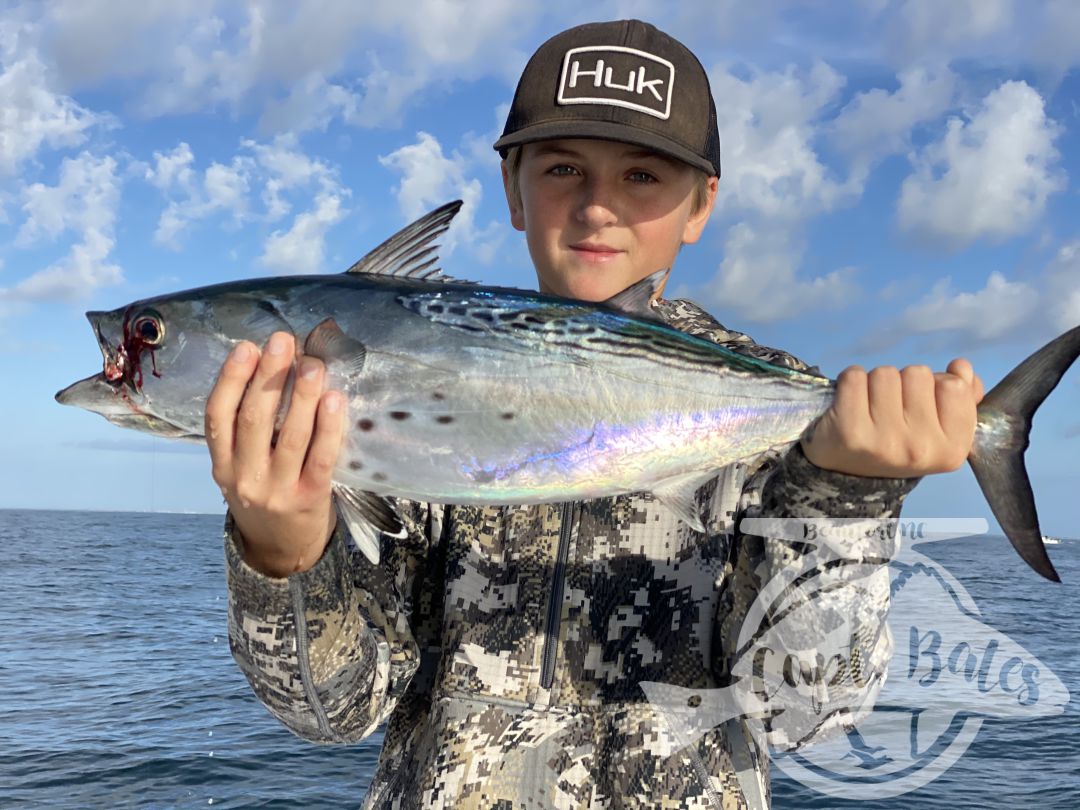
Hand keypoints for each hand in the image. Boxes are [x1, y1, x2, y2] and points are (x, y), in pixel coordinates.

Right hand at [206, 331, 345, 576]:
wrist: (282, 553)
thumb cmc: (266, 496)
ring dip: (302, 394)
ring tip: (313, 364)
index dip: (231, 378)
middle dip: (269, 375)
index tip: (247, 346)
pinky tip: (335, 400)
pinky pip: (321, 457)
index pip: (217, 416)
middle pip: (253, 419)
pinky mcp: (311, 498)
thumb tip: (273, 369)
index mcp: (222, 465)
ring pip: (290, 435)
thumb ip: (248, 432)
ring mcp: (277, 490)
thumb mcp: (241, 469)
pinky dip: (329, 427)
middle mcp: (244, 477)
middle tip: (284, 341)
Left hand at [801, 359, 984, 477]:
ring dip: (875, 381)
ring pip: (886, 373)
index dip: (936, 384)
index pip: (954, 386)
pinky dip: (849, 380)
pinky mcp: (849, 431)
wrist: (847, 470)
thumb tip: (961, 367)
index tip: (921, 402)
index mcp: (951, 450)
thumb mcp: (938, 429)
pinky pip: (854, 377)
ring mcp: (884, 441)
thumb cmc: (896, 442)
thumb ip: (962, 396)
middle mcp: (919, 449)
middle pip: (918, 374)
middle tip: (891, 408)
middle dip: (903, 382)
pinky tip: (848, 403)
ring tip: (870, 407)